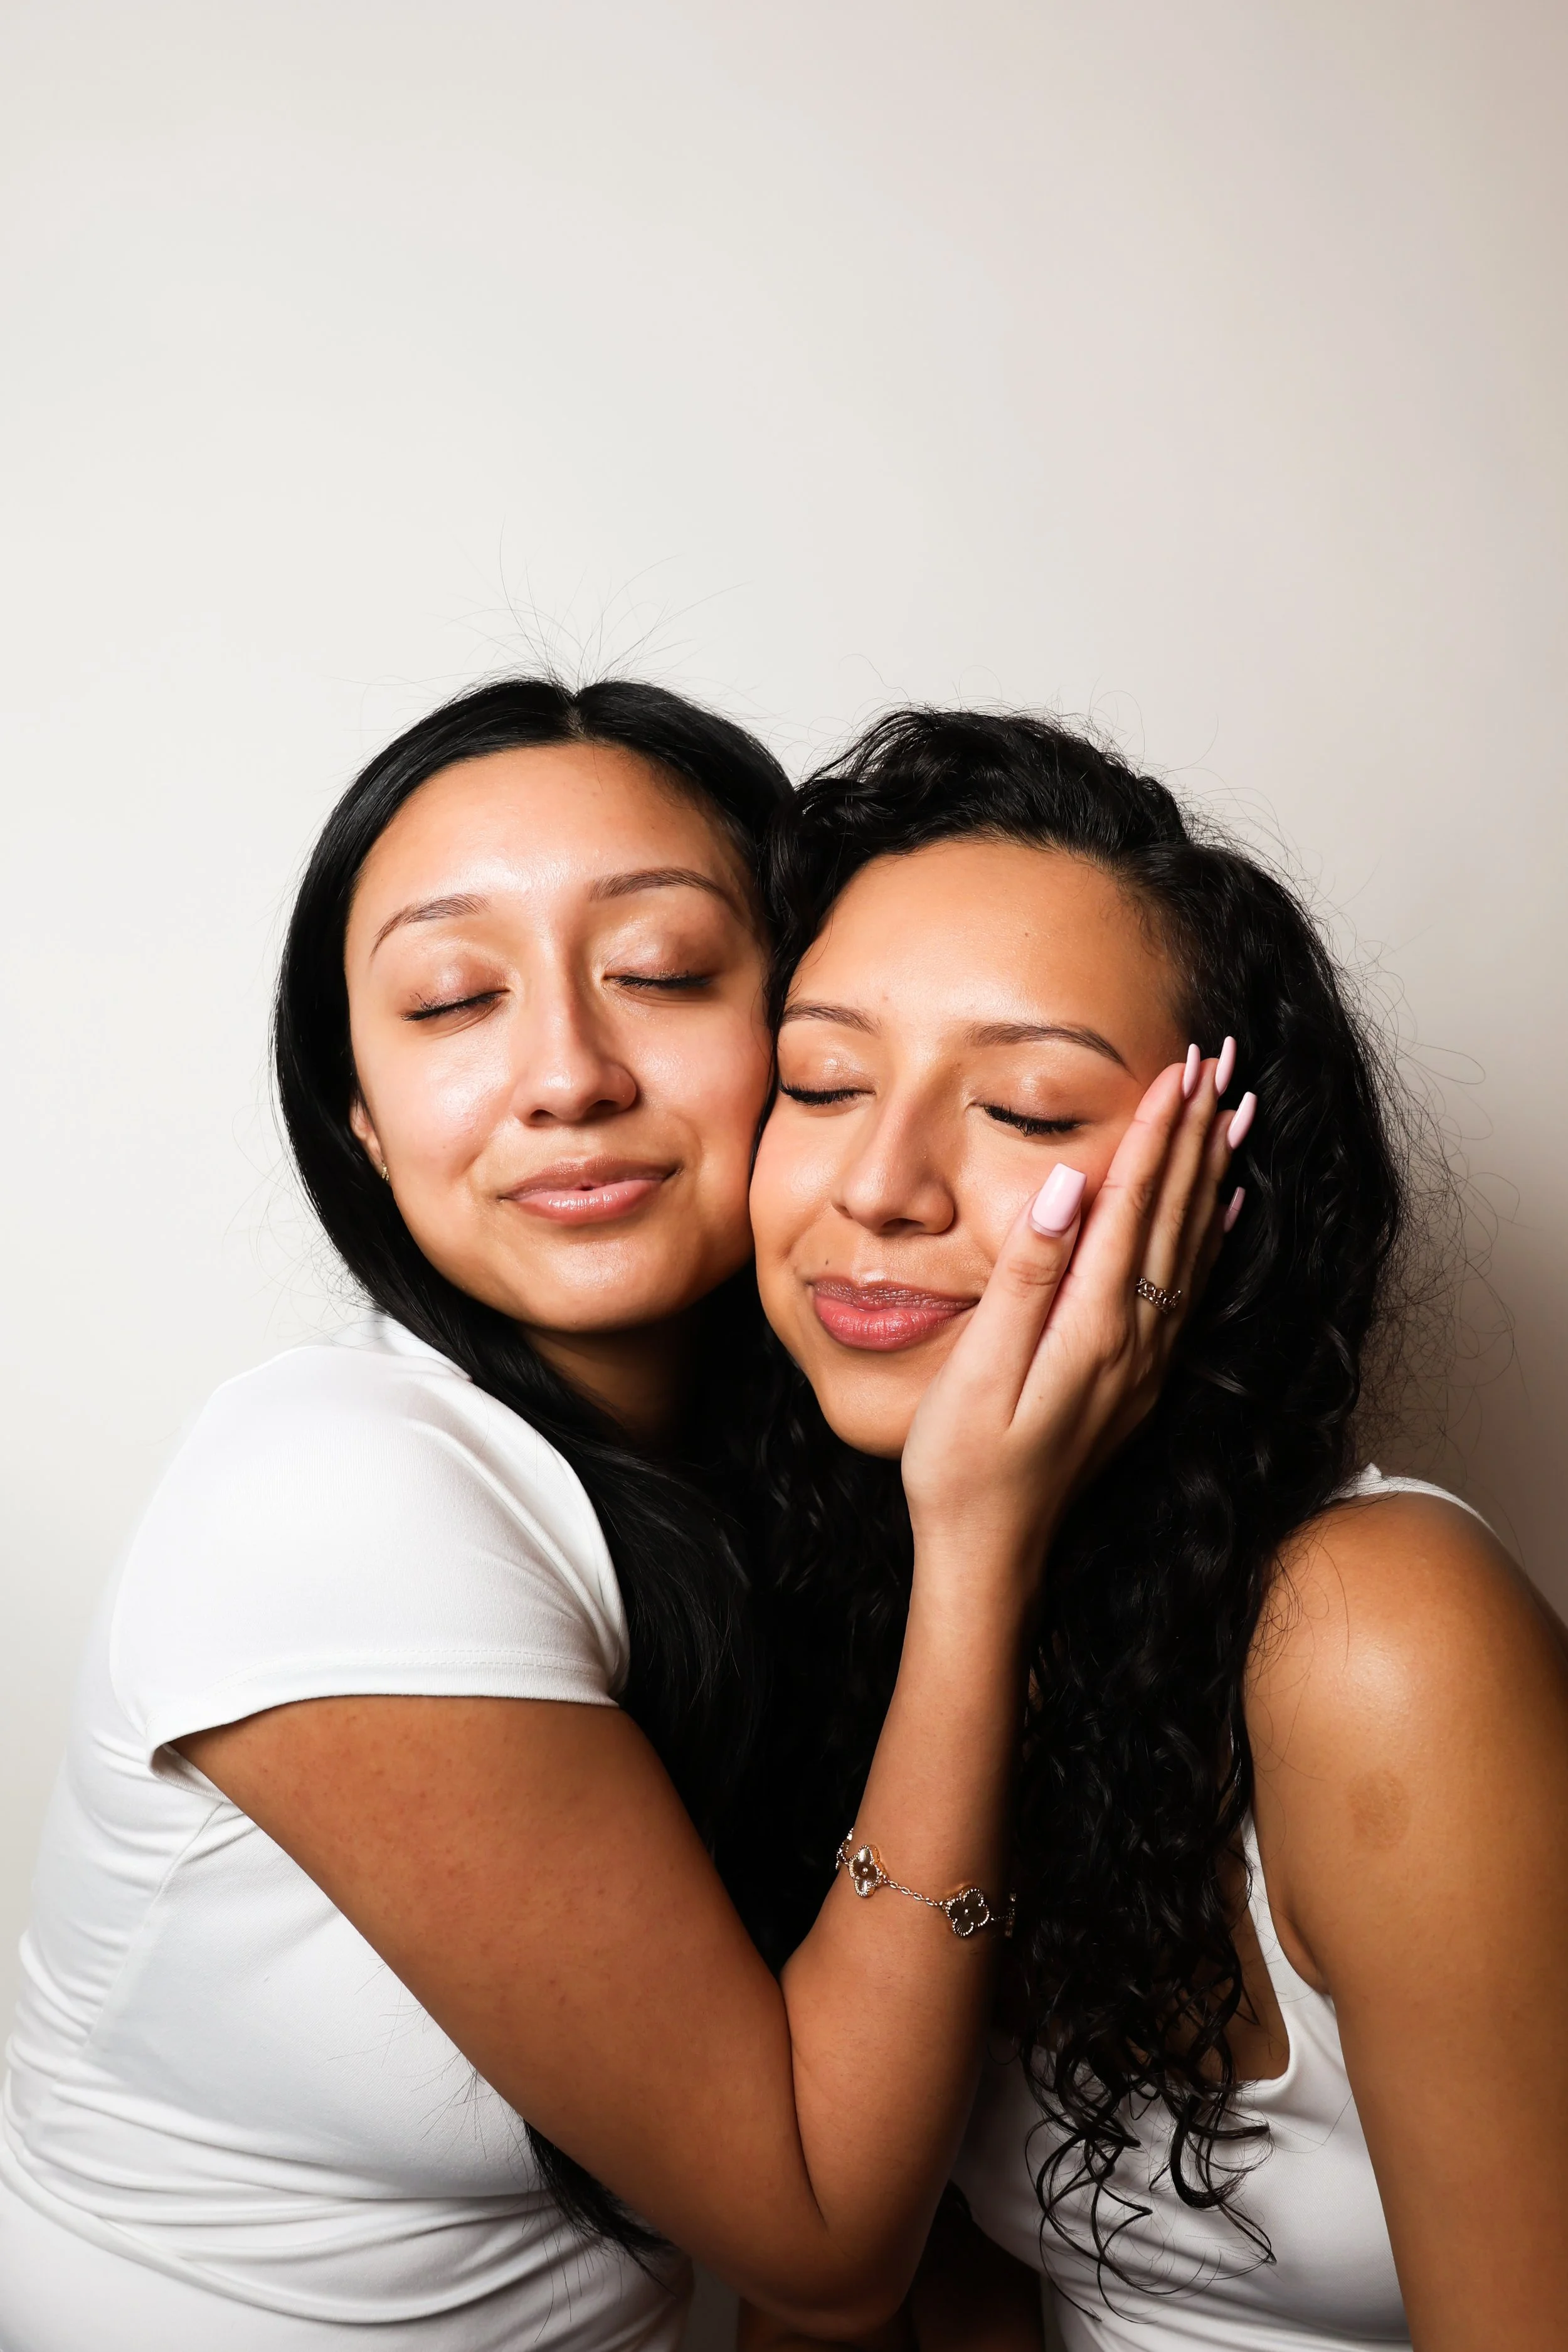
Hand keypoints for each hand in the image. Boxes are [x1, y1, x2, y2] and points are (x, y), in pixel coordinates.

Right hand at [900, 1050, 1240, 1612]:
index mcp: (1093, 1329)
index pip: (1133, 1207)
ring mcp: (1143, 1364)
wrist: (989, 1555)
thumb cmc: (962, 1468)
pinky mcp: (1137, 1381)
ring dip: (1212, 1173)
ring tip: (1234, 1111)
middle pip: (1175, 1216)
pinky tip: (1225, 1211)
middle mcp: (1135, 1341)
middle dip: (1196, 1134)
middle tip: (1218, 1062)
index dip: (1154, 1134)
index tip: (1177, 1069)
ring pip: (1193, 1245)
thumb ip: (1026, 1278)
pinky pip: (1191, 1292)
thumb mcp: (978, 1372)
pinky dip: (1213, 1240)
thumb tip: (1068, 1190)